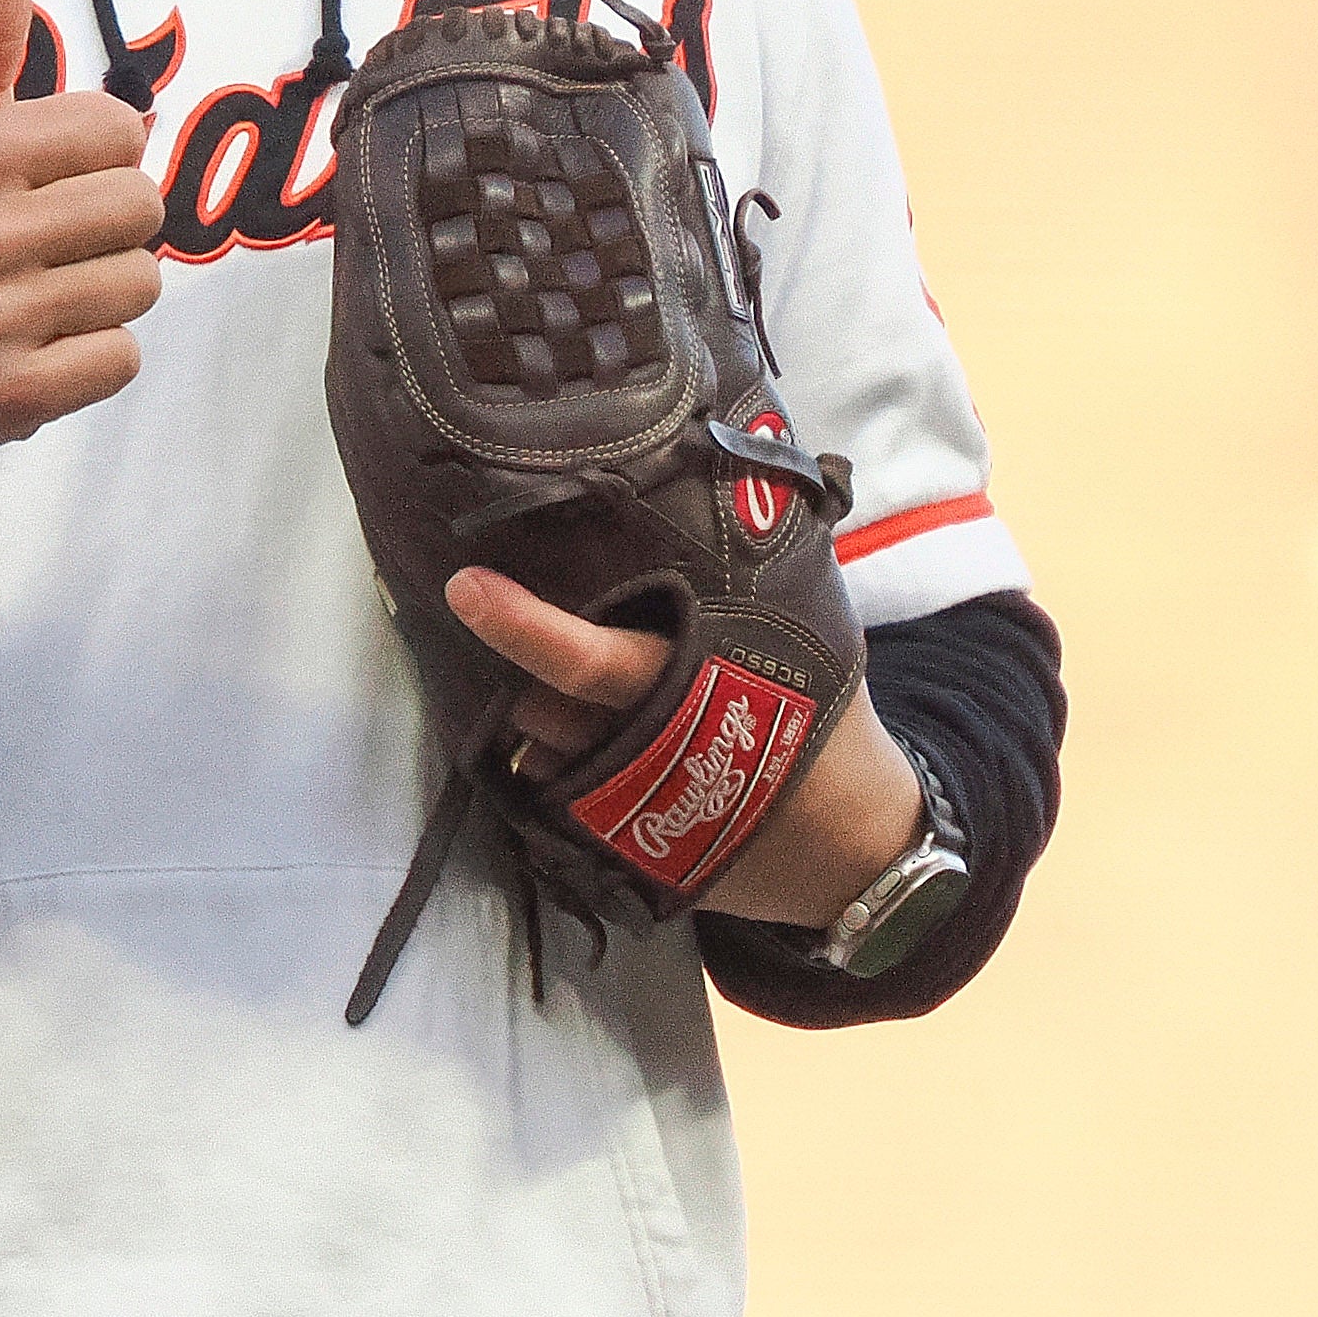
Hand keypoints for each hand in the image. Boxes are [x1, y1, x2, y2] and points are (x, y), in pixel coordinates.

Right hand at [0, 0, 165, 452]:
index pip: (122, 130)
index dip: (101, 151)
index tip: (52, 172)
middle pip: (141, 208)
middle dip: (108, 221)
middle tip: (51, 238)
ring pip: (139, 285)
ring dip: (104, 290)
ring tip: (44, 290)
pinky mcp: (14, 393)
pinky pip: (121, 359)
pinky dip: (93, 356)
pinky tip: (41, 343)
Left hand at [442, 565, 924, 930]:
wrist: (851, 846)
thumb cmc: (824, 718)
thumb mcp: (802, 633)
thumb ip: (752, 570)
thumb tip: (727, 465)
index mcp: (696, 685)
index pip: (592, 660)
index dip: (525, 625)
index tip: (466, 587)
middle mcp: (648, 752)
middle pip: (541, 709)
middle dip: (521, 670)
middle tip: (513, 621)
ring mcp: (629, 811)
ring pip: (542, 755)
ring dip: (537, 723)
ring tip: (561, 690)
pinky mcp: (623, 851)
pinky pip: (558, 803)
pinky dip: (557, 769)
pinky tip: (581, 745)